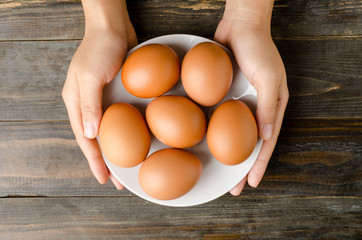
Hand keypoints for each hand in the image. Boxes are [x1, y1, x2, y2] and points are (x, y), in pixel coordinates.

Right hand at [62, 0, 136, 188]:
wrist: (112, 27)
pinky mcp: (116, 94)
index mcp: (76, 103)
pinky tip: (134, 140)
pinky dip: (125, 133)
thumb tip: (89, 134)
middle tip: (118, 180)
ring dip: (117, 149)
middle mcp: (88, 104)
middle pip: (96, 140)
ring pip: (109, 132)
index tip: (104, 179)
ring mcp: (102, 99)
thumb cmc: (100, 48)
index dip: (95, 161)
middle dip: (106, 161)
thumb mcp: (90, 76)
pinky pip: (119, 119)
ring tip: (127, 166)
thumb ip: (89, 105)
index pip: (84, 139)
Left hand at [214, 0, 288, 194]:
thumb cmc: (257, 49)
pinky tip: (207, 145)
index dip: (259, 165)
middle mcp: (256, 109)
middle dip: (242, 168)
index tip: (251, 184)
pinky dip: (217, 134)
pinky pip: (221, 120)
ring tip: (219, 173)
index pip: (266, 144)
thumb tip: (265, 137)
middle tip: (233, 188)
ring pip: (233, 137)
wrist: (239, 26)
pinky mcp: (225, 96)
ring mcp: (240, 104)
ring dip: (228, 156)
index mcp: (272, 107)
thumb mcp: (267, 77)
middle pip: (249, 145)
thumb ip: (267, 107)